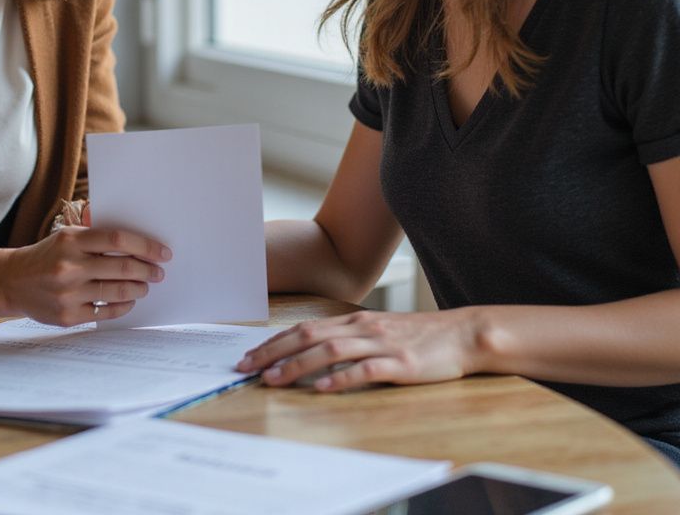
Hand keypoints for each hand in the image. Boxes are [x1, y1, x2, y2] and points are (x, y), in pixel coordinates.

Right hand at [0, 226, 170, 326]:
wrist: (12, 281)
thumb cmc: (47, 255)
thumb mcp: (66, 236)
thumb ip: (95, 233)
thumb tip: (135, 237)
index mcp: (71, 240)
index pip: (117, 239)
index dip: (145, 246)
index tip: (163, 252)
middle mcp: (69, 266)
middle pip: (121, 267)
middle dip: (147, 270)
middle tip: (159, 272)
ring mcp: (68, 293)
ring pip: (117, 291)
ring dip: (138, 288)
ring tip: (145, 285)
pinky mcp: (67, 316)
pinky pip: (106, 312)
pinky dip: (123, 306)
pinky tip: (128, 300)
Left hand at [235, 309, 482, 390]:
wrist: (463, 334)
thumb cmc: (419, 337)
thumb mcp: (378, 332)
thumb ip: (349, 339)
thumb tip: (313, 353)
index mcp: (354, 321)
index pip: (304, 328)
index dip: (274, 342)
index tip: (249, 356)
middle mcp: (362, 328)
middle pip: (309, 335)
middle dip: (274, 352)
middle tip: (246, 368)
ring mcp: (381, 344)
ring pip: (331, 350)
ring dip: (298, 365)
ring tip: (275, 379)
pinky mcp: (400, 363)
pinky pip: (366, 370)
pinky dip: (342, 378)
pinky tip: (323, 388)